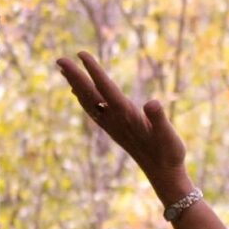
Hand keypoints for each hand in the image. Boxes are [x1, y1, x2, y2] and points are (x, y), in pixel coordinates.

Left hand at [55, 48, 188, 194]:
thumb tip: (152, 104)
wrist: (163, 174)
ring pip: (88, 101)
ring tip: (63, 70)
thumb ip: (159, 119)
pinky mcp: (113, 130)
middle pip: (91, 94)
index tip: (81, 54)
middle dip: (75, 76)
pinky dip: (82, 98)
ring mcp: (112, 126)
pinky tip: (77, 92)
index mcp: (127, 116)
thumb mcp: (169, 135)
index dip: (94, 71)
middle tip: (59, 59)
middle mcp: (115, 120)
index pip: (107, 89)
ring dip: (75, 85)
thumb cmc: (169, 153)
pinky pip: (93, 110)